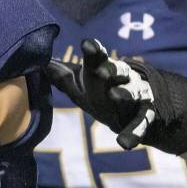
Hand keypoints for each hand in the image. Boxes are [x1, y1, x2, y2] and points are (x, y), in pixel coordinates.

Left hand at [49, 39, 186, 154]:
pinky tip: (124, 143)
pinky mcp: (145, 117)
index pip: (99, 58)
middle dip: (111, 69)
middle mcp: (123, 79)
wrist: (141, 107)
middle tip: (102, 70)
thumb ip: (63, 77)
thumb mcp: (83, 85)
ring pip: (132, 93)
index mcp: (106, 69)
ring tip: (115, 95)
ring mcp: (137, 97)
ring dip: (124, 94)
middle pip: (118, 71)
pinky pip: (140, 125)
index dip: (94, 51)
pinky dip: (133, 134)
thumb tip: (40, 64)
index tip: (87, 44)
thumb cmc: (103, 92)